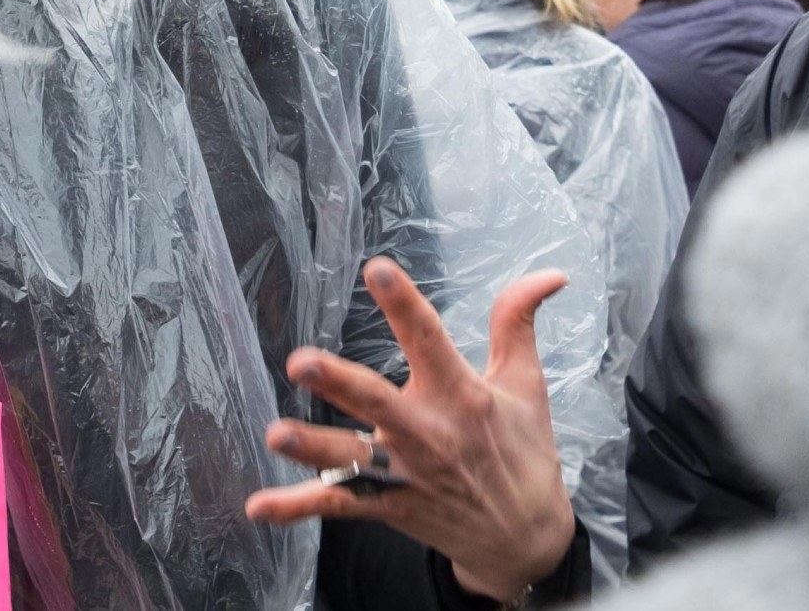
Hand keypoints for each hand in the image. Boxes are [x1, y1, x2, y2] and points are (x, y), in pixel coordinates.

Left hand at [244, 258, 577, 602]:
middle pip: (378, 403)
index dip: (403, 303)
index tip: (378, 269)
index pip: (430, 339)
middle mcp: (431, 434)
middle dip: (339, 383)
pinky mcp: (391, 508)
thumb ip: (518, 321)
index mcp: (464, 396)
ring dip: (312, 449)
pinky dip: (298, 509)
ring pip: (352, 459)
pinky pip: (340, 506)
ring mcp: (407, 476)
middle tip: (300, 362)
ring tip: (275, 435)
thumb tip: (550, 272)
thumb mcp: (527, 383)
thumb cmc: (524, 452)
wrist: (527, 540)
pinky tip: (258, 507)